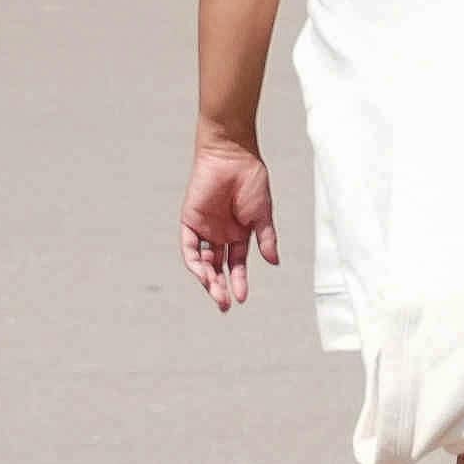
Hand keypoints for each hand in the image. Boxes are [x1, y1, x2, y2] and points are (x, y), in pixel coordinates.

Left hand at [180, 137, 278, 310]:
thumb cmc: (251, 182)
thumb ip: (266, 239)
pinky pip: (190, 247)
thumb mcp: (263, 215)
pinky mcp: (190, 221)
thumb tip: (273, 263)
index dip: (238, 281)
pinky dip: (195, 263)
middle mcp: (220, 235)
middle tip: (225, 305)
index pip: (236, 264)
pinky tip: (204, 275)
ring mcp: (204, 229)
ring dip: (208, 279)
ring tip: (216, 295)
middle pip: (218, 267)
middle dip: (221, 287)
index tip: (242, 299)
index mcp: (239, 234)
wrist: (233, 158)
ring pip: (203, 262)